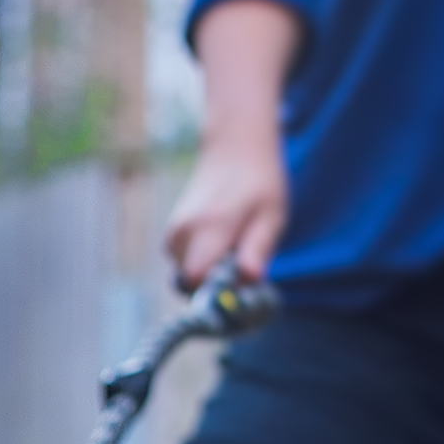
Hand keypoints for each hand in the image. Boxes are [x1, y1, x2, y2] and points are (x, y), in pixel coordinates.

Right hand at [167, 138, 289, 288]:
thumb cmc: (259, 184)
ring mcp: (173, 233)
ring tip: (234, 245)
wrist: (233, 151)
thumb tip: (248, 279)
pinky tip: (221, 240)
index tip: (237, 283)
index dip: (215, 292)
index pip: (195, 279)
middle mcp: (183, 231)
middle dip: (216, 283)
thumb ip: (257, 249)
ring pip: (187, 275)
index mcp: (209, 227)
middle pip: (192, 283)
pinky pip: (184, 264)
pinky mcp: (171, 235)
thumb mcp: (272, 216)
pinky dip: (203, 261)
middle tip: (243, 260)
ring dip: (211, 271)